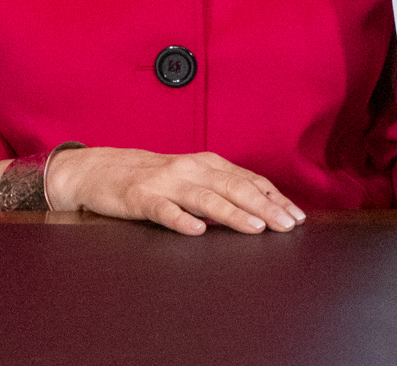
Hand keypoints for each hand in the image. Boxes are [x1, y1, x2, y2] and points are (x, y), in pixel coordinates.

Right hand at [45, 146, 304, 235]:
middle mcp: (190, 170)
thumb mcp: (190, 177)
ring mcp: (165, 183)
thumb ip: (220, 189)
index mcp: (206, 164)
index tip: (296, 215)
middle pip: (234, 188)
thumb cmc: (152, 178)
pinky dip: (181, 219)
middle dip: (265, 207)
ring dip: (233, 213)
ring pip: (205, 199)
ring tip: (256, 227)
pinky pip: (164, 211)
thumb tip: (260, 207)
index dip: (274, 197)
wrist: (100, 170)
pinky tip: (197, 231)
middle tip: (288, 224)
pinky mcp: (141, 199)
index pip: (248, 180)